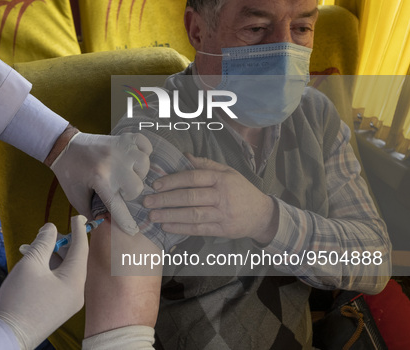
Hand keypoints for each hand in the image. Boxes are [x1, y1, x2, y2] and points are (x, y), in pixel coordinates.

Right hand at [0, 216, 88, 349]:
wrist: (7, 336)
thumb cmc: (19, 300)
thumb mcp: (31, 264)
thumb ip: (43, 242)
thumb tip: (50, 228)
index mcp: (75, 281)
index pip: (81, 249)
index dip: (78, 230)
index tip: (78, 216)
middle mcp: (76, 293)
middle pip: (73, 260)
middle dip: (59, 244)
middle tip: (46, 233)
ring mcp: (68, 303)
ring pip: (64, 272)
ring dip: (50, 257)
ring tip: (32, 248)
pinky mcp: (57, 309)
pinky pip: (58, 283)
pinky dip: (48, 271)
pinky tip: (33, 264)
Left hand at [50, 132, 151, 234]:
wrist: (64, 146)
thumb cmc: (70, 173)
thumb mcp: (76, 197)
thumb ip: (91, 212)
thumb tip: (105, 223)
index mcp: (101, 180)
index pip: (119, 206)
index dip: (126, 221)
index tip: (132, 230)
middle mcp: (115, 164)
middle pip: (137, 187)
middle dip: (129, 192)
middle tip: (118, 188)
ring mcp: (121, 149)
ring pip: (144, 166)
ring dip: (137, 173)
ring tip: (126, 173)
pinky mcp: (124, 138)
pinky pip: (145, 146)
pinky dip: (144, 152)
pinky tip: (134, 158)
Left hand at [144, 154, 277, 243]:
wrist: (262, 214)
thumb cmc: (240, 190)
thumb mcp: (228, 172)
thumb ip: (205, 164)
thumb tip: (184, 156)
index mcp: (221, 179)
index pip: (193, 178)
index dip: (173, 181)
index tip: (156, 185)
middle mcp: (222, 196)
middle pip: (190, 197)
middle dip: (166, 200)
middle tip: (147, 202)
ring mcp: (223, 214)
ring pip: (193, 215)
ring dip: (170, 216)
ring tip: (153, 216)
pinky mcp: (223, 230)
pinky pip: (199, 229)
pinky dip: (181, 228)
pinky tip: (167, 227)